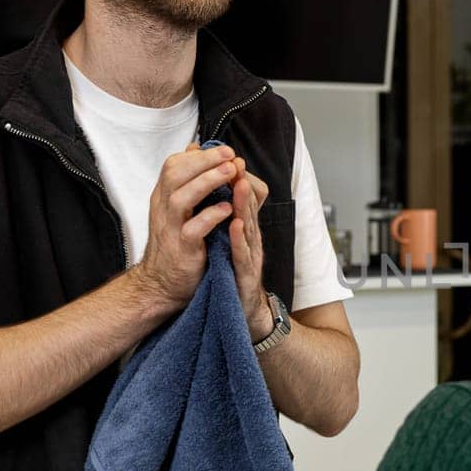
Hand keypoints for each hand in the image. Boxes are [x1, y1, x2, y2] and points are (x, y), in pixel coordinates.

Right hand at [133, 144, 238, 307]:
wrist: (162, 283)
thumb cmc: (176, 242)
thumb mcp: (178, 208)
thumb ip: (187, 181)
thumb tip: (194, 148)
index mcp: (164, 197)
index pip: (173, 165)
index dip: (198, 155)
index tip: (224, 150)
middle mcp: (163, 209)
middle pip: (175, 175)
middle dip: (204, 162)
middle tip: (230, 155)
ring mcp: (171, 228)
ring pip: (181, 197)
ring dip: (207, 182)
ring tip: (230, 173)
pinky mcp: (182, 249)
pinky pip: (192, 229)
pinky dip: (210, 216)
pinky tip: (227, 209)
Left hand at [227, 159, 273, 337]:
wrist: (243, 313)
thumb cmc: (236, 277)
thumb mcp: (231, 243)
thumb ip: (227, 218)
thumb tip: (220, 193)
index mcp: (244, 232)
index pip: (241, 201)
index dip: (235, 179)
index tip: (227, 158)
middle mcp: (250, 241)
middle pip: (248, 208)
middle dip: (243, 183)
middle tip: (237, 162)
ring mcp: (250, 258)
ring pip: (248, 227)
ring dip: (245, 205)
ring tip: (239, 185)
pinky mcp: (245, 276)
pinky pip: (242, 255)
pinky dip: (239, 240)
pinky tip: (235, 225)